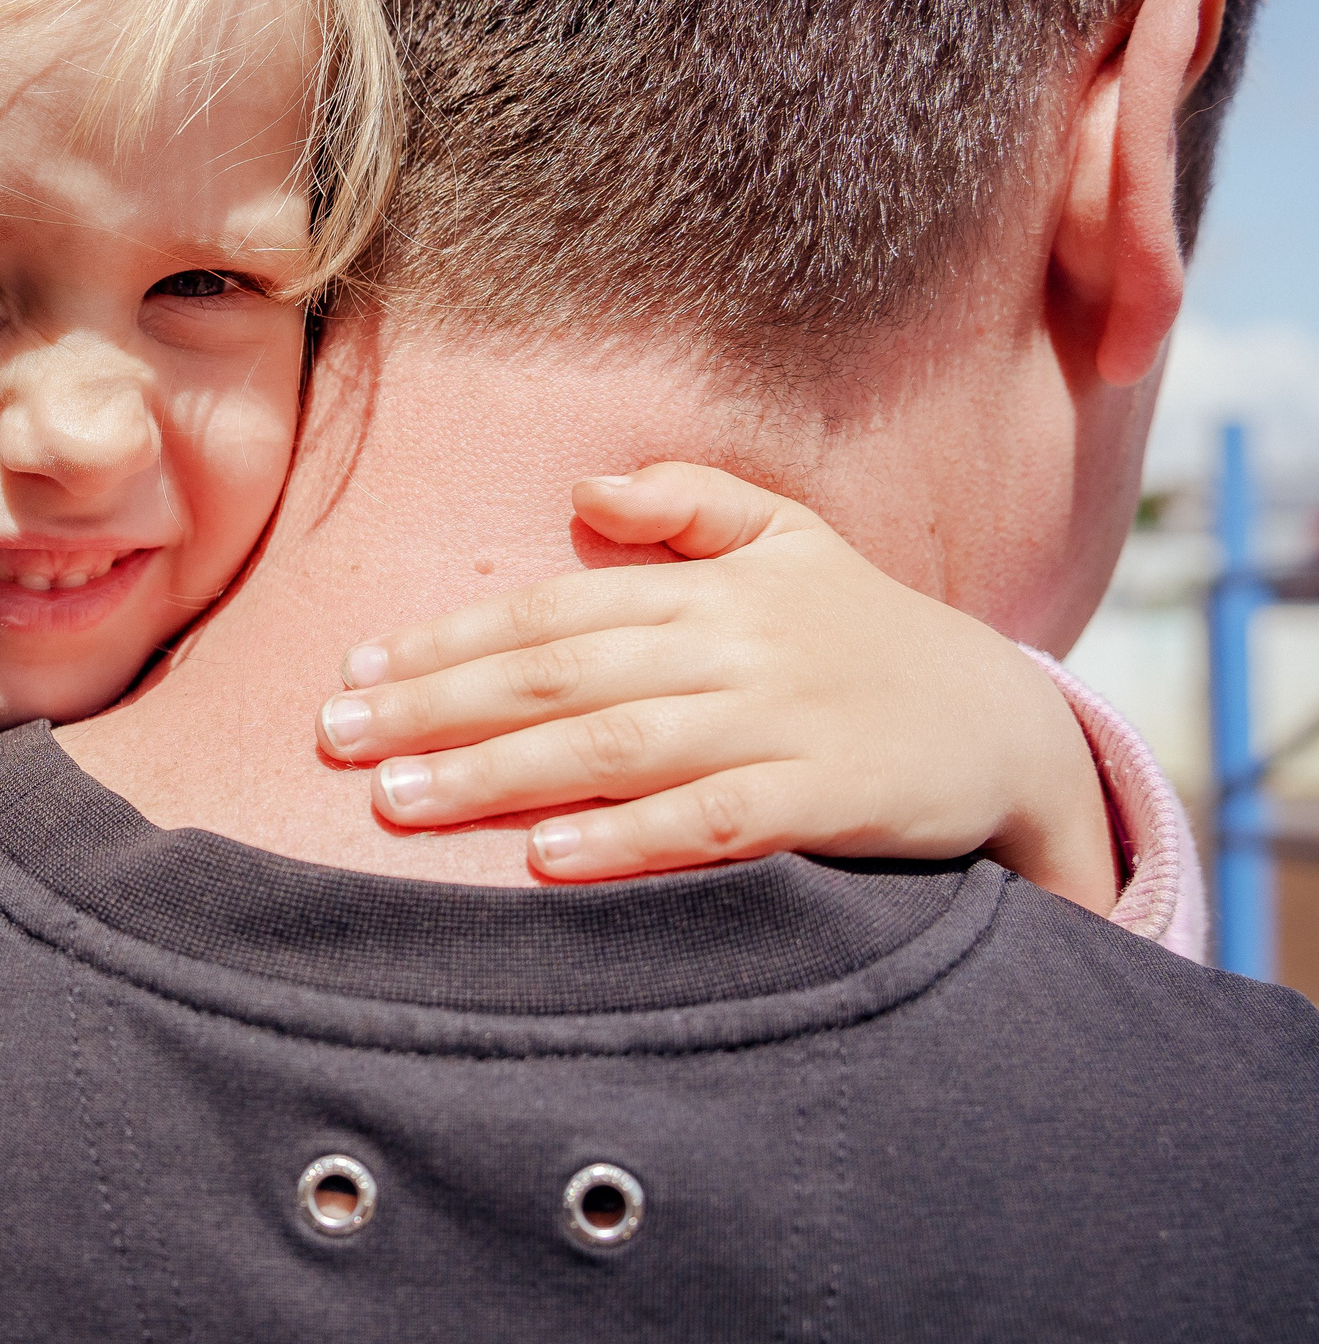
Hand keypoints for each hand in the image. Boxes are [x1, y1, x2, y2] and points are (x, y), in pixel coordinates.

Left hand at [313, 462, 1119, 913]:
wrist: (1007, 727)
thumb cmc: (868, 634)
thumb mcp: (793, 540)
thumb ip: (692, 502)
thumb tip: (590, 484)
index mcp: (710, 588)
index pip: (552, 610)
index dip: (450, 640)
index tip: (356, 672)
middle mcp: (735, 647)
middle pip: (561, 676)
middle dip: (439, 707)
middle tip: (336, 740)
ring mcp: (782, 724)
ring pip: (617, 748)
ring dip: (500, 775)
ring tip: (401, 800)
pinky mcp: (830, 801)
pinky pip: (714, 823)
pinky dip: (627, 840)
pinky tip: (544, 859)